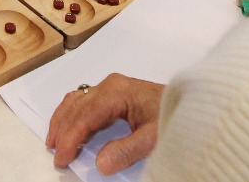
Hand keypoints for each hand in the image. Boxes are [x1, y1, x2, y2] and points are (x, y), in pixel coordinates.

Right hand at [46, 74, 164, 172]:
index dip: (71, 138)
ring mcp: (110, 87)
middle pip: (76, 106)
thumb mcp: (153, 138)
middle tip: (57, 155)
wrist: (193, 105)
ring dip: (63, 120)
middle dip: (62, 130)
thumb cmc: (174, 116)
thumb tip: (100, 164)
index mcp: (117, 92)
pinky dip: (72, 115)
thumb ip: (126, 151)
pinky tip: (69, 127)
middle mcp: (109, 85)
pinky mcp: (113, 93)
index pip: (85, 115)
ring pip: (76, 100)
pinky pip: (84, 101)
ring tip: (54, 142)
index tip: (63, 158)